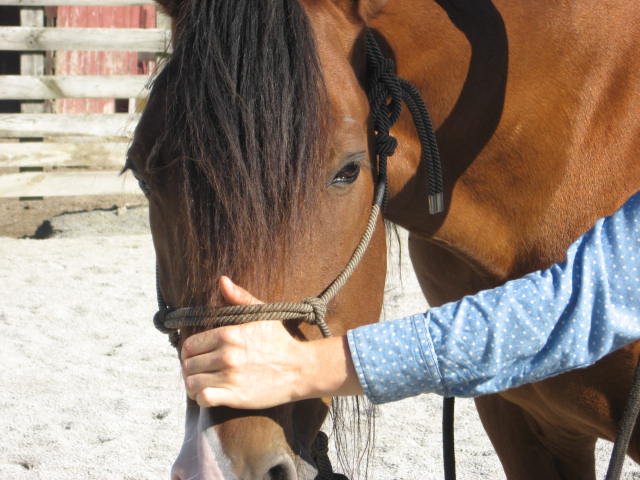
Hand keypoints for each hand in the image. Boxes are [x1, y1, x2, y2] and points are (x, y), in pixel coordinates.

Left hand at [181, 276, 362, 408]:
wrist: (301, 368)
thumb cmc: (280, 341)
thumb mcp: (263, 314)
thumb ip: (239, 298)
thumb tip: (222, 280)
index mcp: (228, 334)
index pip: (190, 345)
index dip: (190, 352)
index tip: (197, 356)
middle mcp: (226, 355)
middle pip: (188, 364)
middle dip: (191, 368)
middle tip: (201, 370)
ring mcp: (230, 377)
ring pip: (192, 382)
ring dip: (194, 384)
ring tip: (202, 383)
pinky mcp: (235, 396)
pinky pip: (204, 399)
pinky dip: (201, 398)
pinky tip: (209, 395)